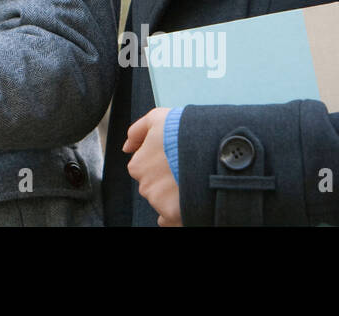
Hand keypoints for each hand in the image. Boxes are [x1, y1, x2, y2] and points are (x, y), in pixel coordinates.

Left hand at [124, 107, 181, 226]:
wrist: (211, 148)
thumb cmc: (183, 131)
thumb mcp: (157, 119)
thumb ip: (137, 132)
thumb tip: (127, 147)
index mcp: (138, 166)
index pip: (144, 169)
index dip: (161, 164)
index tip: (174, 160)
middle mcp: (145, 186)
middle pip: (154, 187)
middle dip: (167, 181)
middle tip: (184, 170)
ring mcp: (159, 202)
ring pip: (164, 202)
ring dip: (175, 196)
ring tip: (193, 181)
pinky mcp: (174, 214)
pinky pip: (171, 220)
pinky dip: (179, 214)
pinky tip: (190, 201)